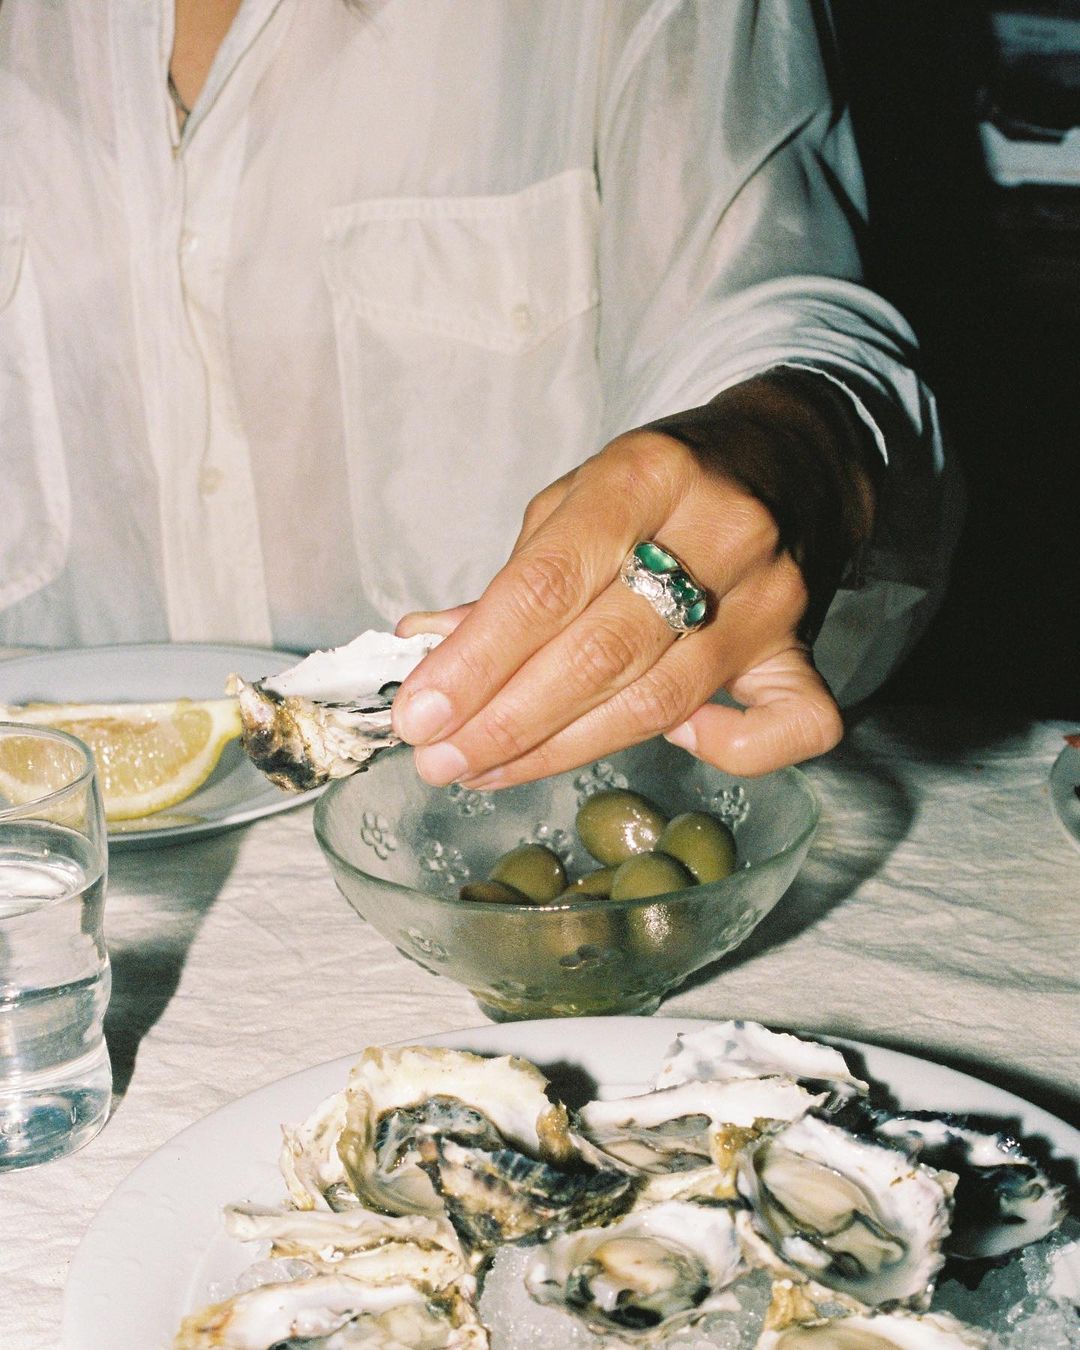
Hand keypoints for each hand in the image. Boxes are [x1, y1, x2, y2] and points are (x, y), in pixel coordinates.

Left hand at [390, 376, 871, 788]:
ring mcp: (770, 597)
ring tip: (487, 769)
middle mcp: (718, 534)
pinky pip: (788, 725)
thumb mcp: (577, 501)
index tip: (420, 714)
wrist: (787, 462)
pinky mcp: (802, 646)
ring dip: (563, 750)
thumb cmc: (659, 489)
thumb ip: (513, 579)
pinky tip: (674, 745)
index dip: (476, 660)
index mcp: (644, 477)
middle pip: (600, 655)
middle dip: (506, 722)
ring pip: (662, 701)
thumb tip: (429, 650)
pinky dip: (729, 752)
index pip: (547, 585)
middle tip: (440, 761)